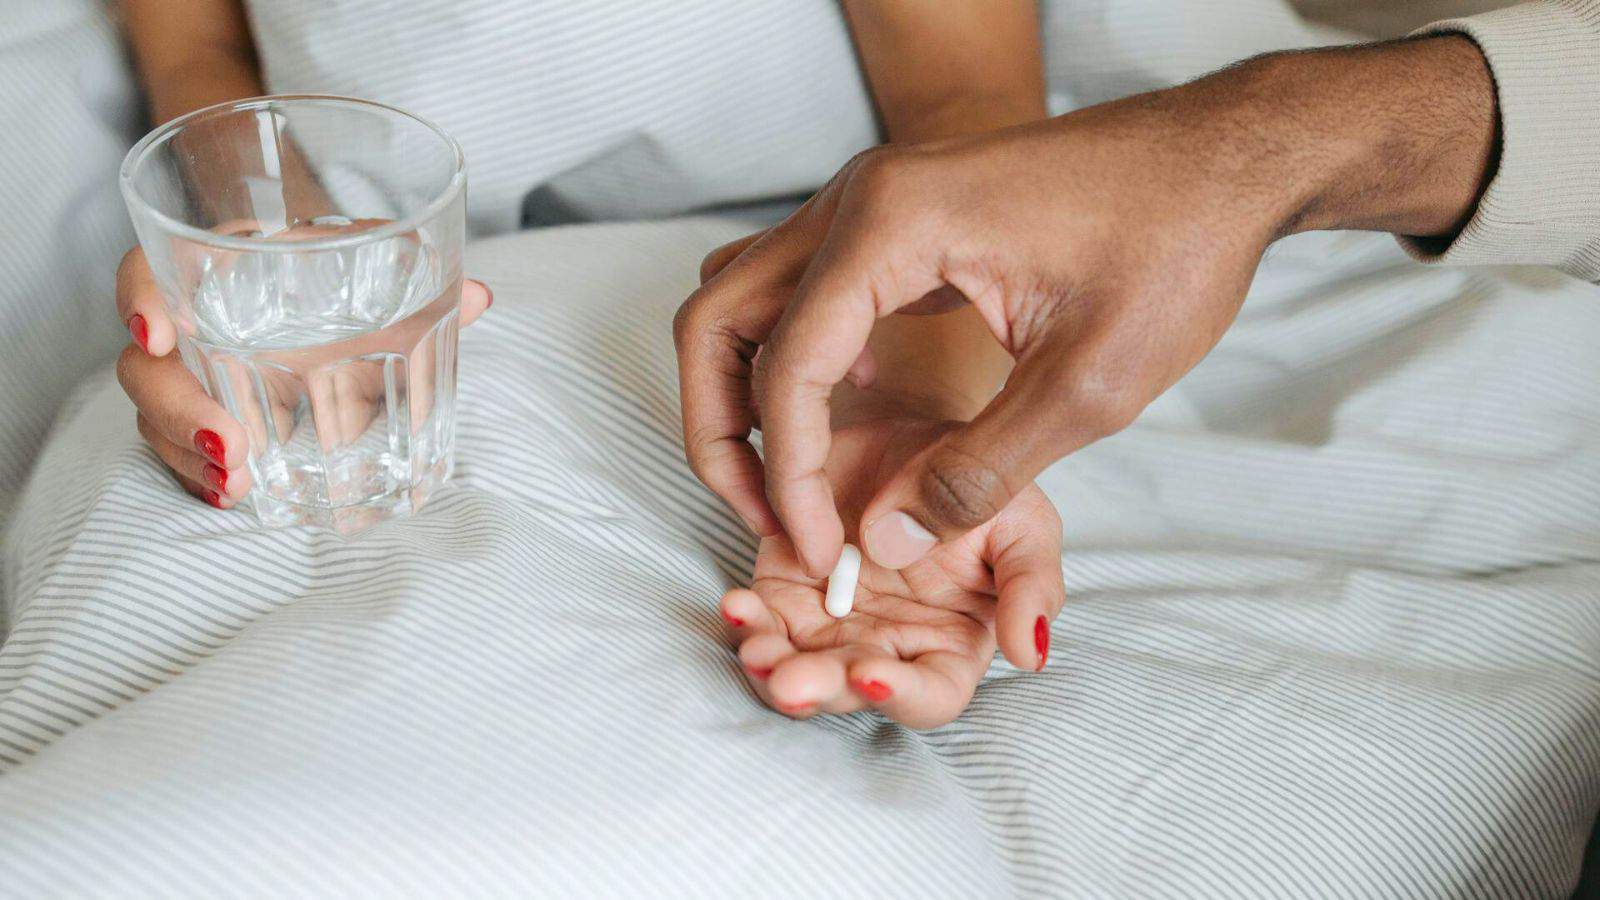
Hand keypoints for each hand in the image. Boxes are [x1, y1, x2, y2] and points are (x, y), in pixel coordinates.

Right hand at [114, 222, 492, 507]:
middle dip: (178, 409)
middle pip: (149, 366)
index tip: (159, 335)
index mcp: (220, 269)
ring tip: (235, 485)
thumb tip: (481, 298)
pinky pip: (186, 453)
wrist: (335, 293)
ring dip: (190, 456)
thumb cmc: (344, 271)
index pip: (150, 270)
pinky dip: (204, 477)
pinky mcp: (213, 421)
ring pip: (161, 418)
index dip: (140, 298)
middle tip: (230, 443)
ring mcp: (197, 378)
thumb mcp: (377, 267)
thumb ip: (416, 275)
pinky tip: (232, 497)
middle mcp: (195, 324)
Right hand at [676, 36, 1496, 577]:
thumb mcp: (1089, 384)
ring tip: (781, 484)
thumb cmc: (1173, 244)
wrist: (1223, 160)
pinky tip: (834, 426)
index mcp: (894, 223)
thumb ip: (978, 472)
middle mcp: (859, 198)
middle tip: (762, 518)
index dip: (788, 474)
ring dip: (739, 392)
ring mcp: (870, 201)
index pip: (786, 364)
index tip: (818, 549)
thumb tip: (880, 541)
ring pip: (743, 299)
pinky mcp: (893, 218)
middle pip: (719, 317)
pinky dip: (784, 361)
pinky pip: (796, 291)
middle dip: (720, 430)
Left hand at [719, 416, 1062, 728]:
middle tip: (789, 676)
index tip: (868, 672)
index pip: (928, 696)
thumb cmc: (978, 481)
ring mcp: (828, 622)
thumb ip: (1030, 586)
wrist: (911, 426)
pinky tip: (737, 603)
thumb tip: (1028, 654)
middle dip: (816, 687)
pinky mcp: (783, 589)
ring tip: (756, 646)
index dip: (899, 696)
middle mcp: (885, 644)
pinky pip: (759, 618)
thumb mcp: (1022, 522)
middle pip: (847, 691)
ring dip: (769, 664)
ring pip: (793, 666)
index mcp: (948, 644)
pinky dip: (744, 619)